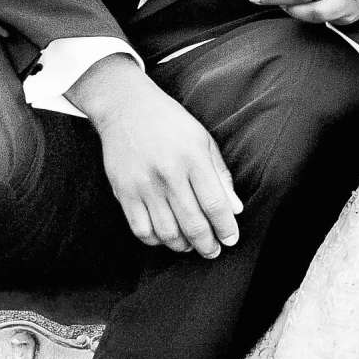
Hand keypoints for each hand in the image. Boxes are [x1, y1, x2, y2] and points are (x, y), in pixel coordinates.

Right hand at [69, 56, 241, 257]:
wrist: (126, 107)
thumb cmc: (170, 123)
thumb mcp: (203, 140)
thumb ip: (220, 175)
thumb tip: (235, 209)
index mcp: (193, 158)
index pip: (214, 203)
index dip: (225, 227)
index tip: (231, 239)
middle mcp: (168, 173)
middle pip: (193, 223)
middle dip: (207, 244)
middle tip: (213, 250)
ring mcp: (143, 184)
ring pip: (167, 232)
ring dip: (183, 246)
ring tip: (190, 245)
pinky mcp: (123, 191)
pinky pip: (141, 229)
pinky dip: (156, 240)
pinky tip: (165, 236)